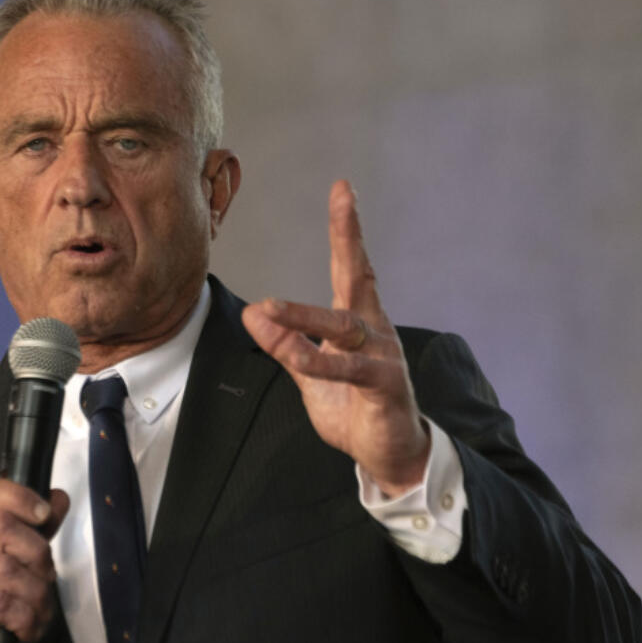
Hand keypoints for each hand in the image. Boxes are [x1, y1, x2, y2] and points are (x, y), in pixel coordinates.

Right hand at [0, 476, 68, 642]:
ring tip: (38, 614)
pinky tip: (24, 629)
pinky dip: (24, 619)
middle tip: (44, 583)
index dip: (20, 496)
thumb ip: (33, 532)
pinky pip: (0, 603)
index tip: (44, 515)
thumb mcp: (13, 566)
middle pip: (3, 527)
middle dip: (38, 557)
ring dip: (36, 596)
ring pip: (6, 568)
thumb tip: (57, 498)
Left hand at [241, 180, 429, 496]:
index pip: (352, 266)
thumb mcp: (309, 374)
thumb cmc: (353, 409)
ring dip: (301, 318)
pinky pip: (349, 369)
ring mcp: (384, 355)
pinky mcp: (386, 385)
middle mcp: (375, 329)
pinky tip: (296, 359)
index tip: (344, 189)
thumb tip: (252, 313)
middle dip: (344, 241)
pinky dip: (318, 362)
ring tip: (267, 311)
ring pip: (343, 326)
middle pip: (357, 278)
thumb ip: (284, 345)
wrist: (389, 453)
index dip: (347, 229)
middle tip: (340, 199)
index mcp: (358, 321)